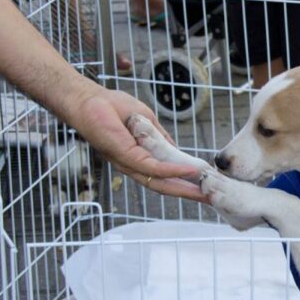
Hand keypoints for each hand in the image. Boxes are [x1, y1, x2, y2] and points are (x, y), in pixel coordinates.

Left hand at [68, 86, 207, 202]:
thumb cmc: (111, 107)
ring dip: (184, 188)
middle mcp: (133, 167)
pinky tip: (189, 172)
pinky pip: (153, 167)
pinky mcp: (126, 156)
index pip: (163, 177)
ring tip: (205, 193)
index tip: (204, 188)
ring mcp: (129, 163)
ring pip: (160, 182)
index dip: (184, 184)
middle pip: (164, 186)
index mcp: (137, 159)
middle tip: (211, 200)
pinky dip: (172, 171)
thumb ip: (160, 137)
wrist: (88, 100)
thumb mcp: (145, 121)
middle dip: (188, 194)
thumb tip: (177, 151)